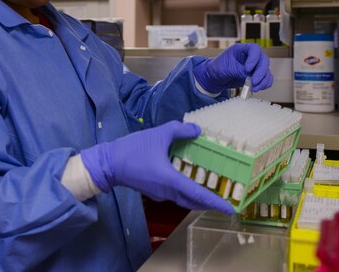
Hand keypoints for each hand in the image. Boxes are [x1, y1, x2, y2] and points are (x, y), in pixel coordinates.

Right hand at [80, 121, 234, 214]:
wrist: (108, 163)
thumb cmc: (133, 150)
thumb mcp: (158, 135)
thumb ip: (179, 130)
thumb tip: (197, 129)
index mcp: (171, 181)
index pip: (198, 195)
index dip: (215, 202)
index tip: (230, 209)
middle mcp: (168, 192)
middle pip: (193, 201)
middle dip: (210, 202)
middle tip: (225, 200)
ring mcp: (160, 193)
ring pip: (184, 199)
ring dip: (198, 197)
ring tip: (212, 191)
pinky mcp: (154, 191)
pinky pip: (175, 194)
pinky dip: (187, 191)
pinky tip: (190, 180)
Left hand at [193, 43, 273, 93]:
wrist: (215, 77)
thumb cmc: (218, 68)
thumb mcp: (226, 68)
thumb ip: (238, 71)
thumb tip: (250, 77)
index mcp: (242, 49)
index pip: (254, 49)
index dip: (254, 59)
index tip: (247, 69)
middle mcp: (250, 57)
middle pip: (264, 60)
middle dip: (260, 72)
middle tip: (254, 81)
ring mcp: (254, 66)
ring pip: (266, 71)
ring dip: (263, 80)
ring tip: (254, 88)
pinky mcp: (256, 76)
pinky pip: (266, 79)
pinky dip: (264, 84)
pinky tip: (257, 88)